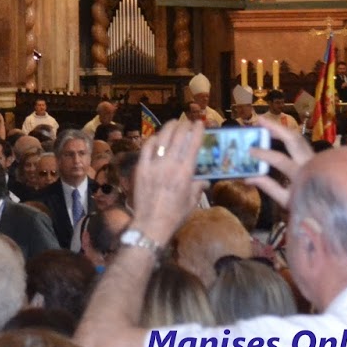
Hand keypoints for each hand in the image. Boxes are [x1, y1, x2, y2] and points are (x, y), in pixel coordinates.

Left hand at [131, 118, 204, 241]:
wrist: (151, 224)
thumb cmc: (174, 215)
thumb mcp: (192, 202)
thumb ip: (198, 187)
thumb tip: (205, 180)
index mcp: (185, 173)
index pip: (192, 145)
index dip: (197, 131)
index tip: (200, 123)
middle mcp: (169, 165)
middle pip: (177, 137)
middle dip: (184, 126)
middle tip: (187, 121)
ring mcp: (153, 165)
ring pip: (161, 139)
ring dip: (169, 128)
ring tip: (174, 123)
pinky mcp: (140, 168)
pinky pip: (146, 148)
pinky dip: (152, 139)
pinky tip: (157, 136)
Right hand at [248, 115, 315, 209]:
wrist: (334, 207)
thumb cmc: (309, 207)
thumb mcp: (286, 201)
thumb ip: (268, 187)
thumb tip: (247, 177)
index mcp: (301, 175)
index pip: (279, 159)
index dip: (263, 154)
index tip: (249, 150)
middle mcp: (309, 162)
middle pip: (293, 139)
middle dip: (275, 128)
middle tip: (258, 120)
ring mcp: (314, 158)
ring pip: (298, 137)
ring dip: (281, 128)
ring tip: (265, 124)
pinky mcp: (316, 156)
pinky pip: (301, 141)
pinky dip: (287, 135)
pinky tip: (277, 134)